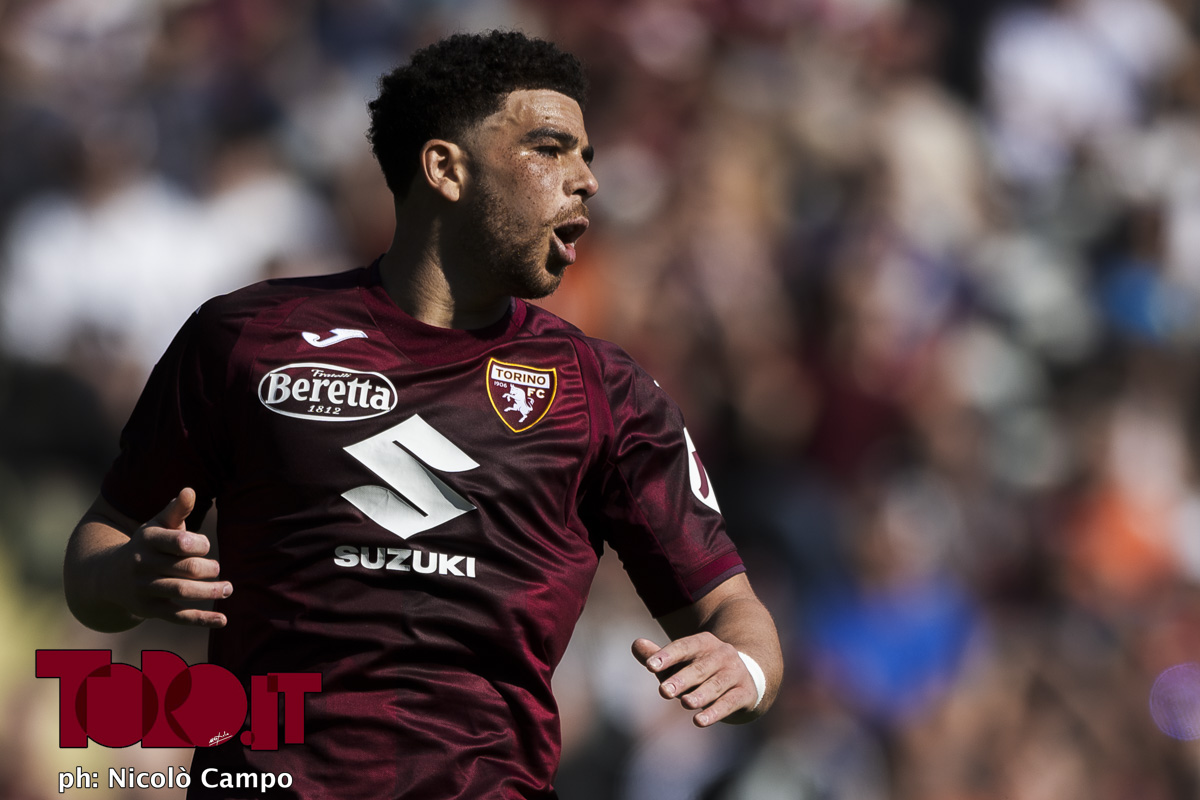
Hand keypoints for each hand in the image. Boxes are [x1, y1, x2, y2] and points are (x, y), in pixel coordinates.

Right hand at [107, 488, 230, 627]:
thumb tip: (190, 490)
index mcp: (147, 539)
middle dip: (208, 568)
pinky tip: (223, 620)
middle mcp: (143, 564)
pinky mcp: (149, 610)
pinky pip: (178, 616)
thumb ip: (176, 510)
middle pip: (185, 568)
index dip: (200, 544)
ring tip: (228, 589)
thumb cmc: (146, 545)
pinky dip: (201, 619)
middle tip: (217, 568)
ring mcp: (145, 588)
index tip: (204, 546)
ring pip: (182, 591)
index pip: (180, 542)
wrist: (109, 577)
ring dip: (210, 591)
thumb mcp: (157, 525)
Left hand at [632, 633, 758, 726]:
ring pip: (716, 685)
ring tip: (684, 703)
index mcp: (704, 642)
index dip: (667, 656)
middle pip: (700, 667)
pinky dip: (715, 712)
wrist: (747, 676)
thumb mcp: (681, 662)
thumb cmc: (703, 670)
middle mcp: (722, 654)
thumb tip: (635, 644)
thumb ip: (658, 656)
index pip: (684, 647)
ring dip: (700, 695)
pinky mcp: (745, 693)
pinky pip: (729, 702)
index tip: (649, 666)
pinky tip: (699, 721)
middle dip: (682, 679)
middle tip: (664, 691)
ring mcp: (736, 673)